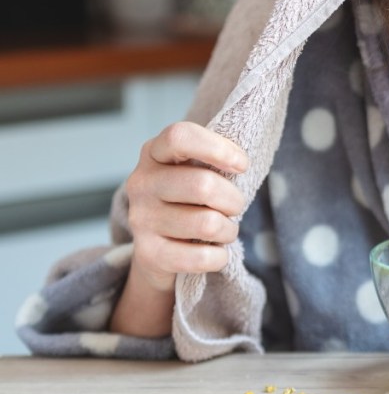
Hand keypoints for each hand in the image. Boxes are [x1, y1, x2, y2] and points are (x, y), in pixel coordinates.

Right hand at [123, 121, 248, 293]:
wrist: (159, 251)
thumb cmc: (190, 201)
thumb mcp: (197, 171)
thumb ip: (215, 158)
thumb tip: (242, 160)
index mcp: (154, 153)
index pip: (180, 136)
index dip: (217, 149)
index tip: (242, 165)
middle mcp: (141, 183)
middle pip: (203, 185)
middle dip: (234, 199)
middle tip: (234, 207)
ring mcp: (141, 219)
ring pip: (208, 223)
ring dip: (229, 230)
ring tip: (223, 230)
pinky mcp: (148, 253)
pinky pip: (202, 257)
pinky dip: (219, 257)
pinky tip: (214, 252)